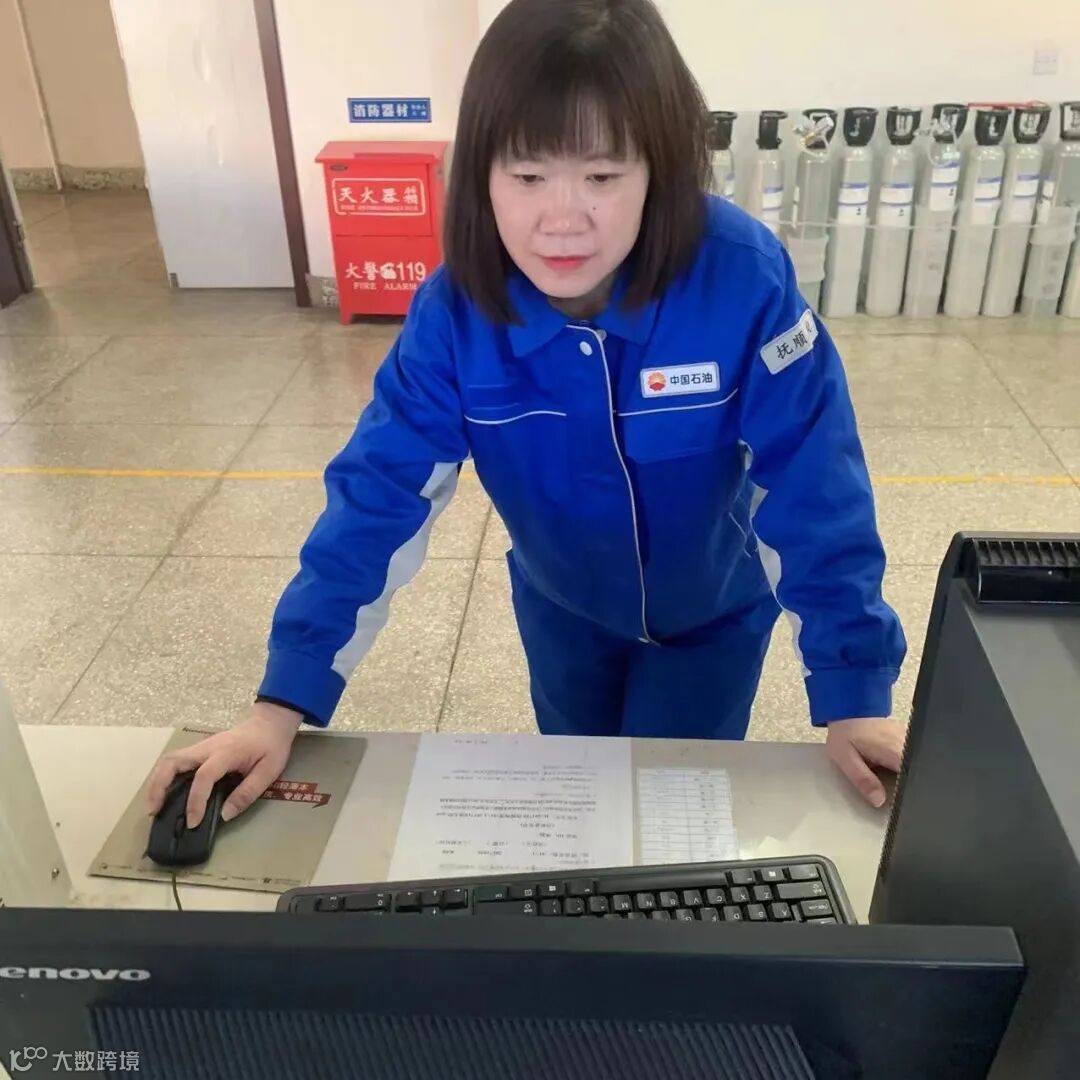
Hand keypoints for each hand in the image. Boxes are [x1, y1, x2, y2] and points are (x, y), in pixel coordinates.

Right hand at [146, 702, 303, 827]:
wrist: (270, 722)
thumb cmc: (271, 746)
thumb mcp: (269, 771)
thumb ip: (247, 793)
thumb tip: (225, 815)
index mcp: (226, 752)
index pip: (203, 777)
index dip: (195, 801)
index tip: (192, 822)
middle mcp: (207, 747)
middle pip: (173, 761)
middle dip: (158, 787)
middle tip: (154, 811)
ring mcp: (201, 746)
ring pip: (170, 760)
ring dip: (157, 782)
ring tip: (154, 806)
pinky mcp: (199, 749)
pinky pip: (176, 762)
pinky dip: (165, 777)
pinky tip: (165, 794)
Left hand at [825, 717, 904, 807]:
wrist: (847, 708)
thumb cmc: (845, 731)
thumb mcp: (846, 759)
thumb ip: (864, 781)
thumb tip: (879, 800)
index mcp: (894, 751)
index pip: (913, 779)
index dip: (907, 794)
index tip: (896, 800)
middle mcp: (906, 745)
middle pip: (915, 773)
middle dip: (903, 785)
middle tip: (884, 785)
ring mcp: (908, 740)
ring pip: (913, 766)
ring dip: (901, 775)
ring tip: (881, 772)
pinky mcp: (906, 738)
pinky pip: (909, 758)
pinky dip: (900, 765)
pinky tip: (885, 765)